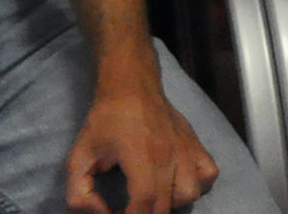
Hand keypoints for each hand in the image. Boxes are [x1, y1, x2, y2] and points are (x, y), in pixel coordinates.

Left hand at [65, 85, 219, 213]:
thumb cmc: (105, 121)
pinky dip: (196, 185)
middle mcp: (169, 155)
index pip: (143, 202)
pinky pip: (208, 174)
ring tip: (152, 198)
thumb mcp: (78, 157)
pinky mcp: (195, 144)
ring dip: (170, 204)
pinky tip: (177, 183)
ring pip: (190, 194)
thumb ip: (80, 193)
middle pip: (165, 205)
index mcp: (140, 157)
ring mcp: (186, 150)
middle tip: (128, 209)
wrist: (132, 86)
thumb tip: (101, 213)